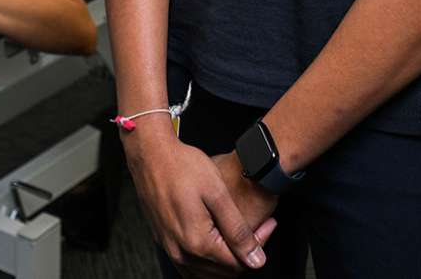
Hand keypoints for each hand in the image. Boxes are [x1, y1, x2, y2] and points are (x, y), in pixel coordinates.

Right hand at [123, 123, 277, 275]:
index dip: (259, 245)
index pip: (239, 263)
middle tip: (258, 226)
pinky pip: (191, 266)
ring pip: (208, 272)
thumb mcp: (217, 193)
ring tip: (238, 231)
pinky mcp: (165, 241)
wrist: (151, 153)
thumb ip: (238, 230)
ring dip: (227, 257)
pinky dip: (208, 260)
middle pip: (225, 271)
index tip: (269, 224)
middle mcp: (182, 253)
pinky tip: (216, 240)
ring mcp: (171, 249)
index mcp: (198, 243)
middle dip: (245, 251)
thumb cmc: (181, 166)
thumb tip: (256, 260)